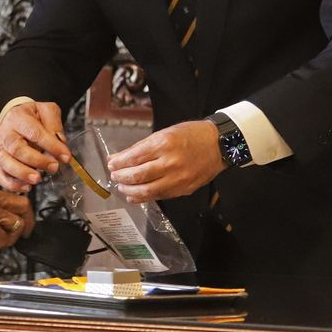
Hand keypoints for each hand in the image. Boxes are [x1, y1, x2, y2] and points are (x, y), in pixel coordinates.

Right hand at [0, 100, 72, 192]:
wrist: (14, 117)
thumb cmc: (31, 116)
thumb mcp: (45, 110)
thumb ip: (54, 123)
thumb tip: (60, 142)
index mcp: (18, 118)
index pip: (33, 132)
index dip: (51, 145)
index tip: (65, 156)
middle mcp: (6, 134)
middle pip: (16, 148)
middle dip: (37, 160)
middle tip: (54, 167)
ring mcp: (1, 149)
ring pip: (5, 163)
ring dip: (22, 173)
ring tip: (38, 179)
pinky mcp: (0, 162)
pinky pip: (0, 175)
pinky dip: (12, 184)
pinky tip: (26, 187)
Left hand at [105, 120, 225, 202]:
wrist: (219, 145)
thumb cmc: (190, 135)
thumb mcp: (164, 133)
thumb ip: (141, 147)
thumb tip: (118, 158)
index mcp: (164, 144)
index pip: (134, 157)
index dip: (119, 163)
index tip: (111, 164)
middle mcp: (171, 162)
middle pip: (139, 176)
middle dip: (122, 178)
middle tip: (114, 177)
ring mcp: (179, 178)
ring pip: (148, 190)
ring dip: (130, 191)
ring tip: (122, 188)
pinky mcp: (184, 189)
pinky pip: (160, 196)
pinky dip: (144, 198)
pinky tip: (135, 196)